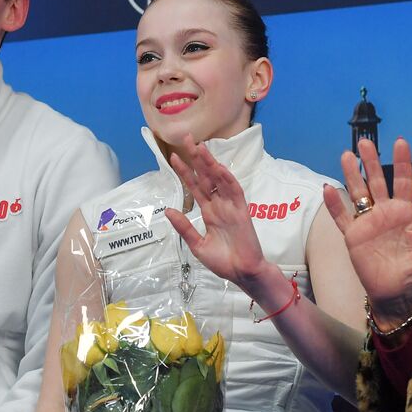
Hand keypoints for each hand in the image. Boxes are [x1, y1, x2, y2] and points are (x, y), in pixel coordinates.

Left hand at [165, 137, 278, 296]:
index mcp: (209, 212)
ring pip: (219, 180)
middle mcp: (219, 205)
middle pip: (206, 177)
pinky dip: (228, 179)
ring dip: (210, 164)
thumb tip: (168, 210)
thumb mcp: (197, 245)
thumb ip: (184, 227)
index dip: (185, 172)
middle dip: (196, 159)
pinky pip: (235, 192)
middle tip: (186, 139)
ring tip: (200, 148)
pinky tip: (219, 168)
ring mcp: (231, 207)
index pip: (195, 187)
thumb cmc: (223, 261)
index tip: (174, 157)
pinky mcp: (242, 212)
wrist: (242, 273)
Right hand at [325, 137, 411, 326]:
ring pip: (358, 193)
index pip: (404, 181)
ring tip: (347, 155)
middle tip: (366, 142)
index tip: (400, 142)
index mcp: (406, 212)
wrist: (397, 293)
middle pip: (377, 181)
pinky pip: (342, 217)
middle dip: (372, 161)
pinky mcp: (353, 236)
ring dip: (352, 175)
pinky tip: (328, 189)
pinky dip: (335, 204)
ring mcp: (367, 223)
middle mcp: (385, 212)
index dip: (402, 162)